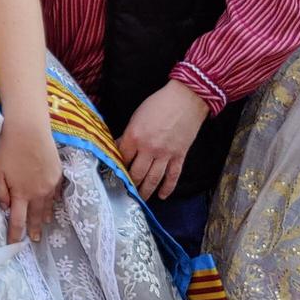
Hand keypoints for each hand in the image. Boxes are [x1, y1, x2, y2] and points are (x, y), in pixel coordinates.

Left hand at [0, 119, 62, 242]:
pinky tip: (51, 206)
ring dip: (44, 218)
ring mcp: (50, 184)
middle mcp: (38, 193)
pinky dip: (52, 203)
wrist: (29, 129)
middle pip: (36, 217)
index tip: (13, 244)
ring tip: (43, 226)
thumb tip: (4, 207)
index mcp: (21, 193)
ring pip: (48, 207)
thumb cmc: (9, 148)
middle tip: (34, 240)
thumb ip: (0, 191)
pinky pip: (55, 195)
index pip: (18, 221)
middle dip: (33, 230)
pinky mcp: (57, 175)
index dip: (15, 234)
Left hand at [117, 80, 210, 199]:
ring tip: (140, 200)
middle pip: (136, 173)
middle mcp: (148, 148)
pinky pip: (173, 176)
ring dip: (146, 191)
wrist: (186, 99)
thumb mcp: (136, 117)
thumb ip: (129, 135)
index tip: (114, 174)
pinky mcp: (179, 156)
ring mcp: (165, 154)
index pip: (121, 158)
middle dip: (130, 184)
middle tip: (125, 191)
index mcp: (134, 136)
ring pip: (153, 179)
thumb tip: (120, 148)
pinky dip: (168, 188)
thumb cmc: (158, 104)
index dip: (117, 167)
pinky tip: (162, 196)